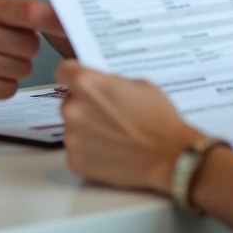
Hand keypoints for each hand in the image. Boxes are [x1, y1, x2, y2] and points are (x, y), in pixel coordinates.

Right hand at [0, 0, 63, 107]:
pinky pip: (8, 89)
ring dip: (14, 68)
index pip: (25, 11)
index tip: (71, 24)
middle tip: (4, 47)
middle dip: (24, 49)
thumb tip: (51, 16)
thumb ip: (5, 11)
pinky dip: (2, 85)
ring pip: (22, 69)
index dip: (53, 19)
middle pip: (29, 45)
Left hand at [56, 61, 201, 193]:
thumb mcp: (138, 85)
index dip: (73, 75)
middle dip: (85, 105)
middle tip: (108, 114)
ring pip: (73, 127)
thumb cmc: (159, 119)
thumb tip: (100, 87)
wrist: (169, 157)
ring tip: (113, 135)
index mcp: (88, 84)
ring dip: (87, 129)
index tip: (80, 82)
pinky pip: (77, 150)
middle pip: (69, 101)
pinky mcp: (76, 161)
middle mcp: (74, 109)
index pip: (63, 71)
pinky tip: (111, 151)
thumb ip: (111, 83)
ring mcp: (72, 138)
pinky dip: (89, 151)